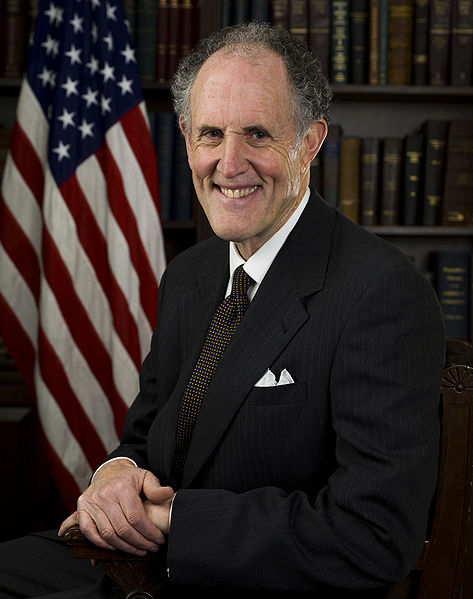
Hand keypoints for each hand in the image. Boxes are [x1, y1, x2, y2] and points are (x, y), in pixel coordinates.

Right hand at [58, 459, 173, 555]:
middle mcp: (104, 494)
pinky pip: (88, 531)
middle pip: (123, 529)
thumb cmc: (129, 478)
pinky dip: (100, 544)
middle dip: (139, 543)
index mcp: (122, 486)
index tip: (158, 539)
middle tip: (150, 548)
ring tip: (138, 550)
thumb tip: (168, 494)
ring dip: (124, 547)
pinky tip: (115, 548)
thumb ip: (156, 489)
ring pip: (108, 534)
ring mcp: (91, 502)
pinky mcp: (82, 508)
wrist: (109, 471)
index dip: (149, 533)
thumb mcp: (146, 477)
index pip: (136, 517)